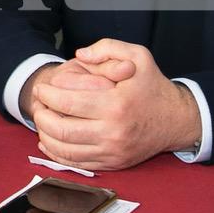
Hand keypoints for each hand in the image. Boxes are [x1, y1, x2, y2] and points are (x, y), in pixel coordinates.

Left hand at [30, 39, 199, 169]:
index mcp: (116, 104)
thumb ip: (107, 47)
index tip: (41, 88)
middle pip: (61, 130)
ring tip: (41, 121)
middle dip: (41, 116)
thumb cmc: (153, 86)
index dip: (47, 95)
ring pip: (65, 151)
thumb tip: (79, 54)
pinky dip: (56, 154)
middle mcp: (113, 132)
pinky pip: (76, 164)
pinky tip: (48, 141)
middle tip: (37, 105)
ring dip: (45, 136)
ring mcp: (112, 151)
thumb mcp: (138, 56)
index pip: (68, 102)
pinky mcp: (113, 163)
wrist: (176, 119)